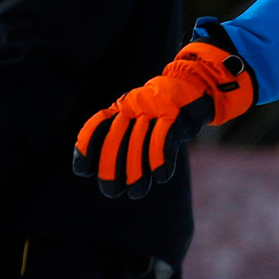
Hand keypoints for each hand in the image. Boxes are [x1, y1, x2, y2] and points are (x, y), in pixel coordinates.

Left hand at [73, 39, 255, 198]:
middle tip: (111, 192)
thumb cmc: (166, 112)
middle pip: (115, 137)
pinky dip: (161, 159)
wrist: (197, 86)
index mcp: (123, 106)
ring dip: (137, 171)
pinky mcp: (176, 113)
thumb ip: (125, 140)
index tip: (81, 171)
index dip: (87, 147)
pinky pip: (165, 138)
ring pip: (139, 142)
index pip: (98, 124)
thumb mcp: (143, 120)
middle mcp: (135, 105)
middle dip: (110, 168)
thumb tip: (107, 174)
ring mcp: (155, 107)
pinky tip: (161, 177)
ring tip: (136, 193)